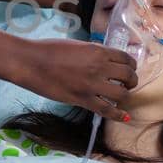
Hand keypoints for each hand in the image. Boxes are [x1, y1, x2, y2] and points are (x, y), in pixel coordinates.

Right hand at [17, 37, 135, 117]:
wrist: (31, 62)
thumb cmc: (48, 50)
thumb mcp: (77, 45)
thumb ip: (93, 53)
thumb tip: (103, 61)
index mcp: (98, 51)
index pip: (126, 58)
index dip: (131, 66)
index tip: (128, 70)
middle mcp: (99, 67)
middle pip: (129, 76)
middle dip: (131, 81)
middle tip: (126, 84)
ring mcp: (92, 85)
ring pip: (122, 94)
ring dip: (125, 95)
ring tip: (120, 96)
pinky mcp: (82, 100)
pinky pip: (107, 110)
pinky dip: (118, 115)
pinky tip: (124, 116)